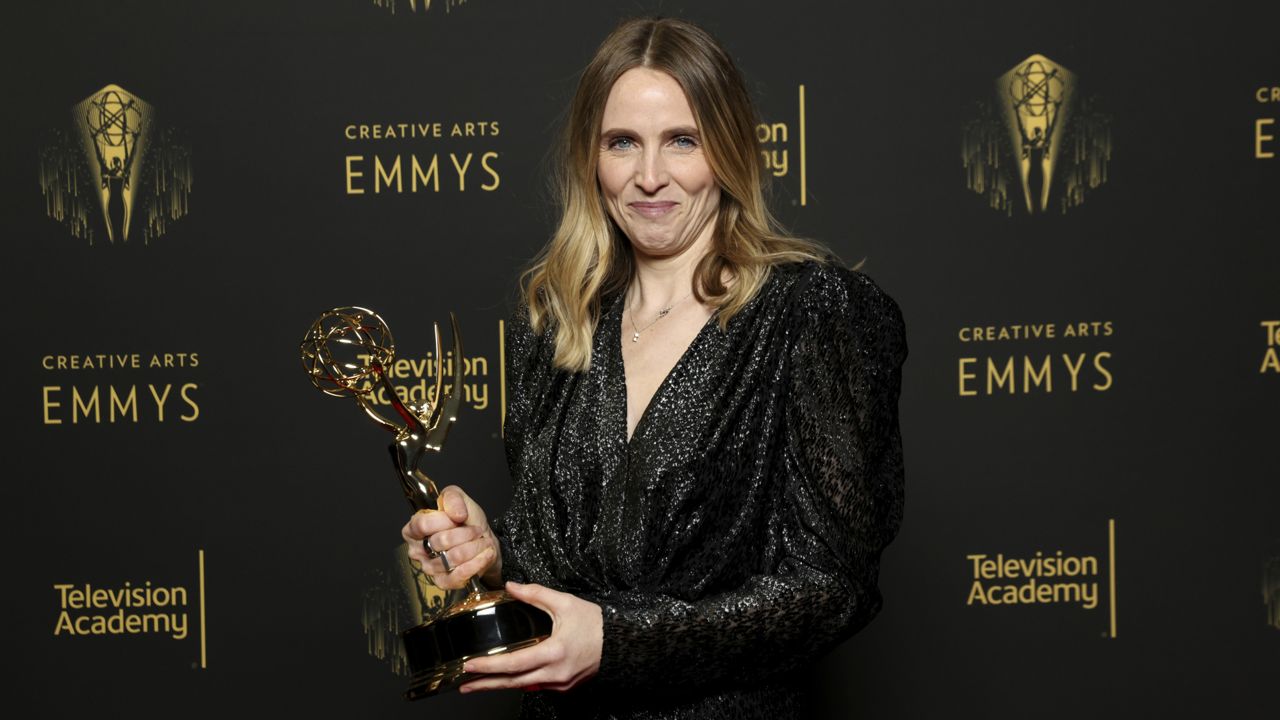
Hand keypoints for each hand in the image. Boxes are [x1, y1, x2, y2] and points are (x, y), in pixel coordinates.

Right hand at [401, 485, 500, 588]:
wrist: (484, 541)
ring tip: (482, 541)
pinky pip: (458, 576)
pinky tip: (484, 554)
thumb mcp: (459, 498)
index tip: (460, 517)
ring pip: (452, 558)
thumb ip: (452, 498)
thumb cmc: (467, 521)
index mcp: (414, 529)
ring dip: (474, 547)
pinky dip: (476, 563)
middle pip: (440, 541)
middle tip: (476, 530)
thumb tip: (455, 514)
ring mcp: (429, 568)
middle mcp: (417, 550)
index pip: (422, 525)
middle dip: (465, 533)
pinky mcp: (443, 582)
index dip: (444, 520)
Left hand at [459, 581, 601, 692]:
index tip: (470, 666)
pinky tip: (507, 679)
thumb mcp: (565, 603)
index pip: (513, 663)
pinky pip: (537, 686)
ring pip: (524, 686)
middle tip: (464, 684)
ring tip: (479, 683)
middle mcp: (555, 673)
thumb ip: (535, 594)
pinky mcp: (564, 686)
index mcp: (553, 653)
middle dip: (486, 685)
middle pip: (513, 682)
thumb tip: (511, 587)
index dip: (489, 666)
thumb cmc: (596, 624)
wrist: (621, 643)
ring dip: (500, 685)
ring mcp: (560, 683)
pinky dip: (520, 682)